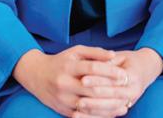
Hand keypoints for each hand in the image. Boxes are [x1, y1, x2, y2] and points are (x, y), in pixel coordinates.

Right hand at [13, 46, 128, 117]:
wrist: (35, 75)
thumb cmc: (60, 61)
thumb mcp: (75, 51)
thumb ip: (95, 53)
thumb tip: (114, 56)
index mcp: (68, 66)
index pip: (92, 68)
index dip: (110, 71)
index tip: (124, 73)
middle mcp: (64, 83)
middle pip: (92, 88)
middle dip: (112, 90)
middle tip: (127, 90)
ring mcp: (63, 99)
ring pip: (89, 106)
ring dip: (108, 107)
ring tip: (124, 105)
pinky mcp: (62, 110)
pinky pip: (83, 116)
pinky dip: (98, 116)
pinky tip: (111, 114)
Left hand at [76, 48, 162, 115]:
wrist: (145, 70)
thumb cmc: (129, 60)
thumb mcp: (120, 56)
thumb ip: (107, 61)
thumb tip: (91, 65)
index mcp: (133, 76)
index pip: (114, 80)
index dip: (98, 80)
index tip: (82, 79)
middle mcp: (134, 91)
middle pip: (113, 98)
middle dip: (95, 100)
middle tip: (79, 100)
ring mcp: (130, 101)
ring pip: (112, 108)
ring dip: (95, 110)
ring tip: (79, 108)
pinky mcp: (125, 107)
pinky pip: (111, 114)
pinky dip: (97, 116)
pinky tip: (84, 115)